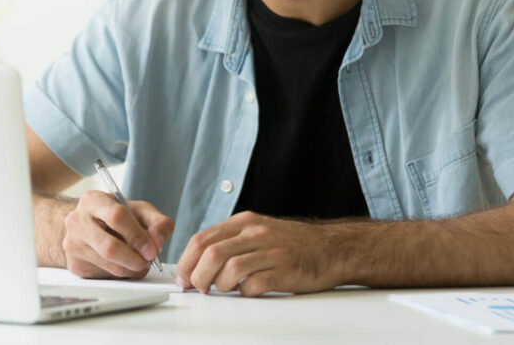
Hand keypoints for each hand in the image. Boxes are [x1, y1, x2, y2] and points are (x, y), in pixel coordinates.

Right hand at [62, 190, 173, 278]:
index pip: (116, 216)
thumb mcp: (140, 211)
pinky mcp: (75, 264)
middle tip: (148, 262)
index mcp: (93, 200)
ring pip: (108, 264)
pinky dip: (121, 274)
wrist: (88, 226)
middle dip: (134, 258)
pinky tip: (125, 265)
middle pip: (109, 246)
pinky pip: (104, 276)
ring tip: (140, 263)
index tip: (152, 249)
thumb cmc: (116, 217)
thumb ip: (157, 222)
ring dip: (130, 269)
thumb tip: (157, 242)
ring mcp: (72, 244)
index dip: (138, 235)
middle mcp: (77, 221)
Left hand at [175, 211, 343, 295]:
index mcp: (244, 222)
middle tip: (198, 288)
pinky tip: (248, 290)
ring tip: (224, 289)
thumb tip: (197, 259)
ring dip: (219, 285)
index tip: (182, 276)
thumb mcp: (258, 229)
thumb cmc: (291, 243)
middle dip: (197, 276)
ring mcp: (271, 251)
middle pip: (211, 253)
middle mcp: (256, 233)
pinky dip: (244, 292)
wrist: (331, 248)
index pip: (202, 238)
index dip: (186, 261)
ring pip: (229, 269)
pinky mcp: (284, 271)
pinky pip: (253, 285)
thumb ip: (230, 239)